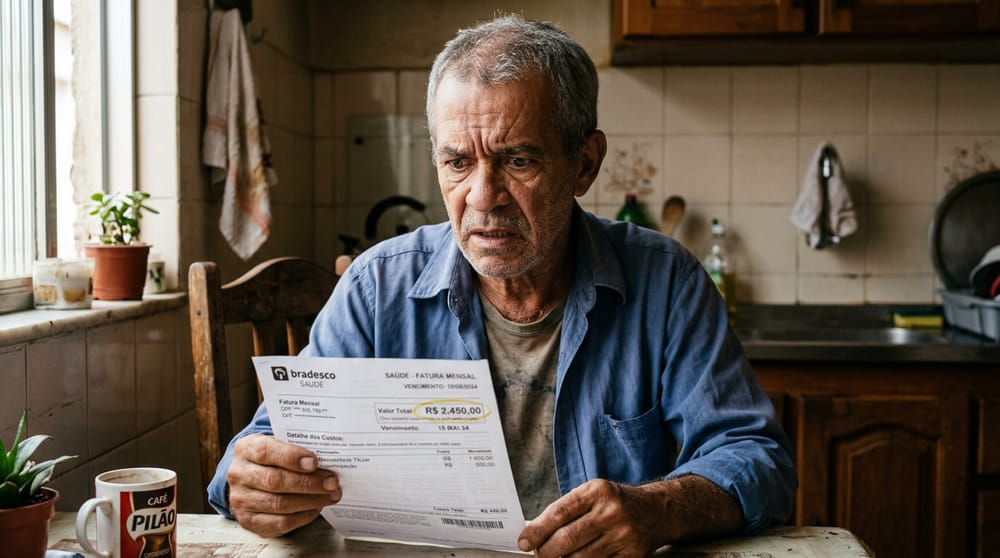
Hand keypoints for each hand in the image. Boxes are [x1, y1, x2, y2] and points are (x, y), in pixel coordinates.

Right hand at [226, 433, 341, 537]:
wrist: (249, 478)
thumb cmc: (272, 458)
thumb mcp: (277, 444)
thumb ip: (296, 447)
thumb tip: (328, 456)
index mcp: (246, 449)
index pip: (266, 451)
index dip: (291, 457)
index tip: (314, 462)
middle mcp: (239, 475)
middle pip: (275, 480)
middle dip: (309, 482)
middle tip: (332, 482)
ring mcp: (241, 500)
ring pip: (279, 503)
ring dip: (310, 501)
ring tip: (331, 495)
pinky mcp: (250, 521)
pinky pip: (280, 522)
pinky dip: (303, 516)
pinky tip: (317, 508)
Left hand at [517, 476, 741, 556]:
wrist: (657, 511)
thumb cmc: (616, 503)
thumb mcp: (593, 494)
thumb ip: (566, 510)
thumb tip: (534, 533)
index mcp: (597, 491)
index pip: (559, 512)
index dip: (537, 530)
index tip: (524, 542)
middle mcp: (612, 511)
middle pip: (568, 539)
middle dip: (546, 551)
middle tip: (537, 554)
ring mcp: (624, 535)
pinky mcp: (633, 556)